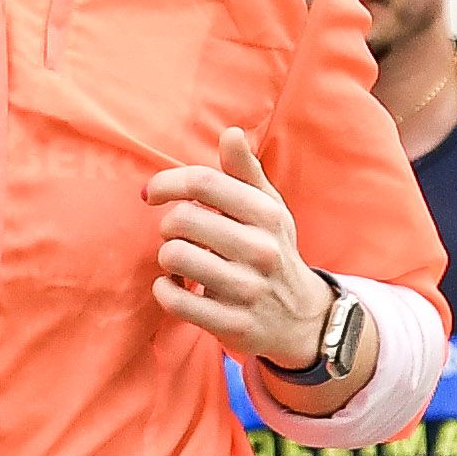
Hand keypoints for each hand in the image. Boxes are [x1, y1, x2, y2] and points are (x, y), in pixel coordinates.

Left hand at [148, 128, 329, 369]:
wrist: (303, 320)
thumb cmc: (273, 253)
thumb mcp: (269, 211)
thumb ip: (246, 172)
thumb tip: (231, 132)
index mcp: (269, 215)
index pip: (203, 183)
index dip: (167, 182)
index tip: (154, 193)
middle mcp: (262, 250)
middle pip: (180, 220)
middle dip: (169, 227)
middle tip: (181, 237)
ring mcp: (248, 289)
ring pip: (174, 257)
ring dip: (168, 259)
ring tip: (184, 263)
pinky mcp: (232, 323)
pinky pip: (174, 299)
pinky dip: (165, 291)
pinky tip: (177, 288)